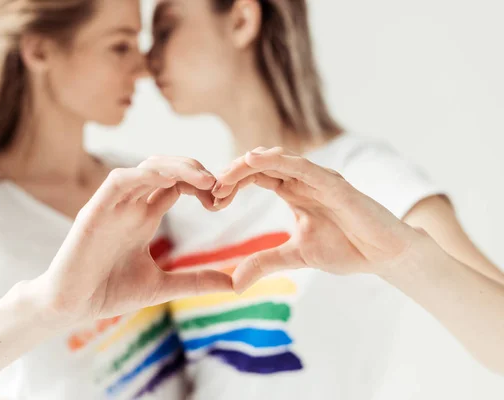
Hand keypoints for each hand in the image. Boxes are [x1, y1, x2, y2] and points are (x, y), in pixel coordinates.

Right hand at [31, 157, 231, 326]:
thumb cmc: (110, 293)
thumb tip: (235, 286)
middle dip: (194, 169)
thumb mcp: (162, 285)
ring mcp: (113, 205)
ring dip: (177, 167)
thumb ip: (196, 281)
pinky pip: (120, 180)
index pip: (176, 185)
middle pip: (165, 170)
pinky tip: (169, 179)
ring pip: (146, 168)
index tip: (223, 200)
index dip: (201, 185)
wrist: (72, 307)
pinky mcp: (95, 210)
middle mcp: (130, 205)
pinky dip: (145, 174)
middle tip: (219, 184)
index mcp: (144, 217)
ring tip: (205, 179)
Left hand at [214, 147, 424, 291]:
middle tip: (211, 188)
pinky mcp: (333, 183)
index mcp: (294, 192)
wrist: (384, 255)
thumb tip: (234, 284)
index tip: (212, 201)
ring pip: (277, 160)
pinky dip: (277, 160)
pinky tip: (255, 160)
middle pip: (261, 165)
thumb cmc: (346, 248)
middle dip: (234, 173)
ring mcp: (318, 178)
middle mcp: (303, 180)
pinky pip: (301, 166)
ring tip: (225, 174)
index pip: (257, 178)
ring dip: (248, 165)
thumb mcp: (295, 256)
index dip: (233, 184)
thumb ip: (265, 262)